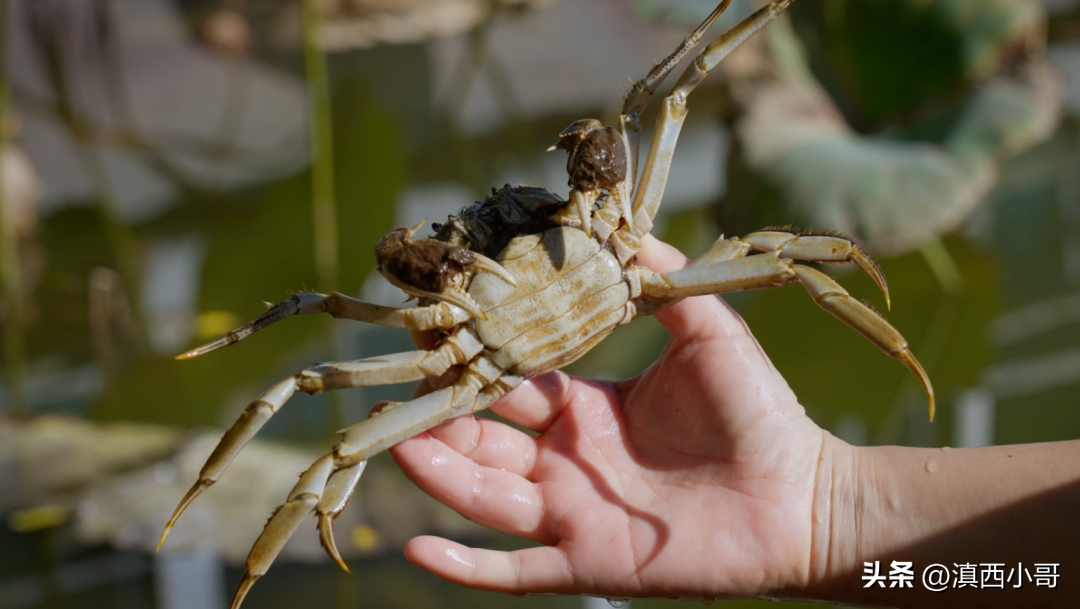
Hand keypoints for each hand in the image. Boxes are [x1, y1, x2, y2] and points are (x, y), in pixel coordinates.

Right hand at [390, 234, 835, 600]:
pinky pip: (516, 572)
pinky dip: (465, 568)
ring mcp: (575, 514)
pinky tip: (420, 548)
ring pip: (488, 498)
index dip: (476, 363)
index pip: (514, 384)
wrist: (803, 497)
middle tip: (393, 395)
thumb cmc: (760, 413)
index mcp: (588, 408)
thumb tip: (628, 228)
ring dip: (441, 474)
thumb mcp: (710, 334)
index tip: (434, 334)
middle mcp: (569, 460)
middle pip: (484, 441)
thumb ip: (667, 284)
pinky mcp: (590, 562)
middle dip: (438, 419)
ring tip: (399, 444)